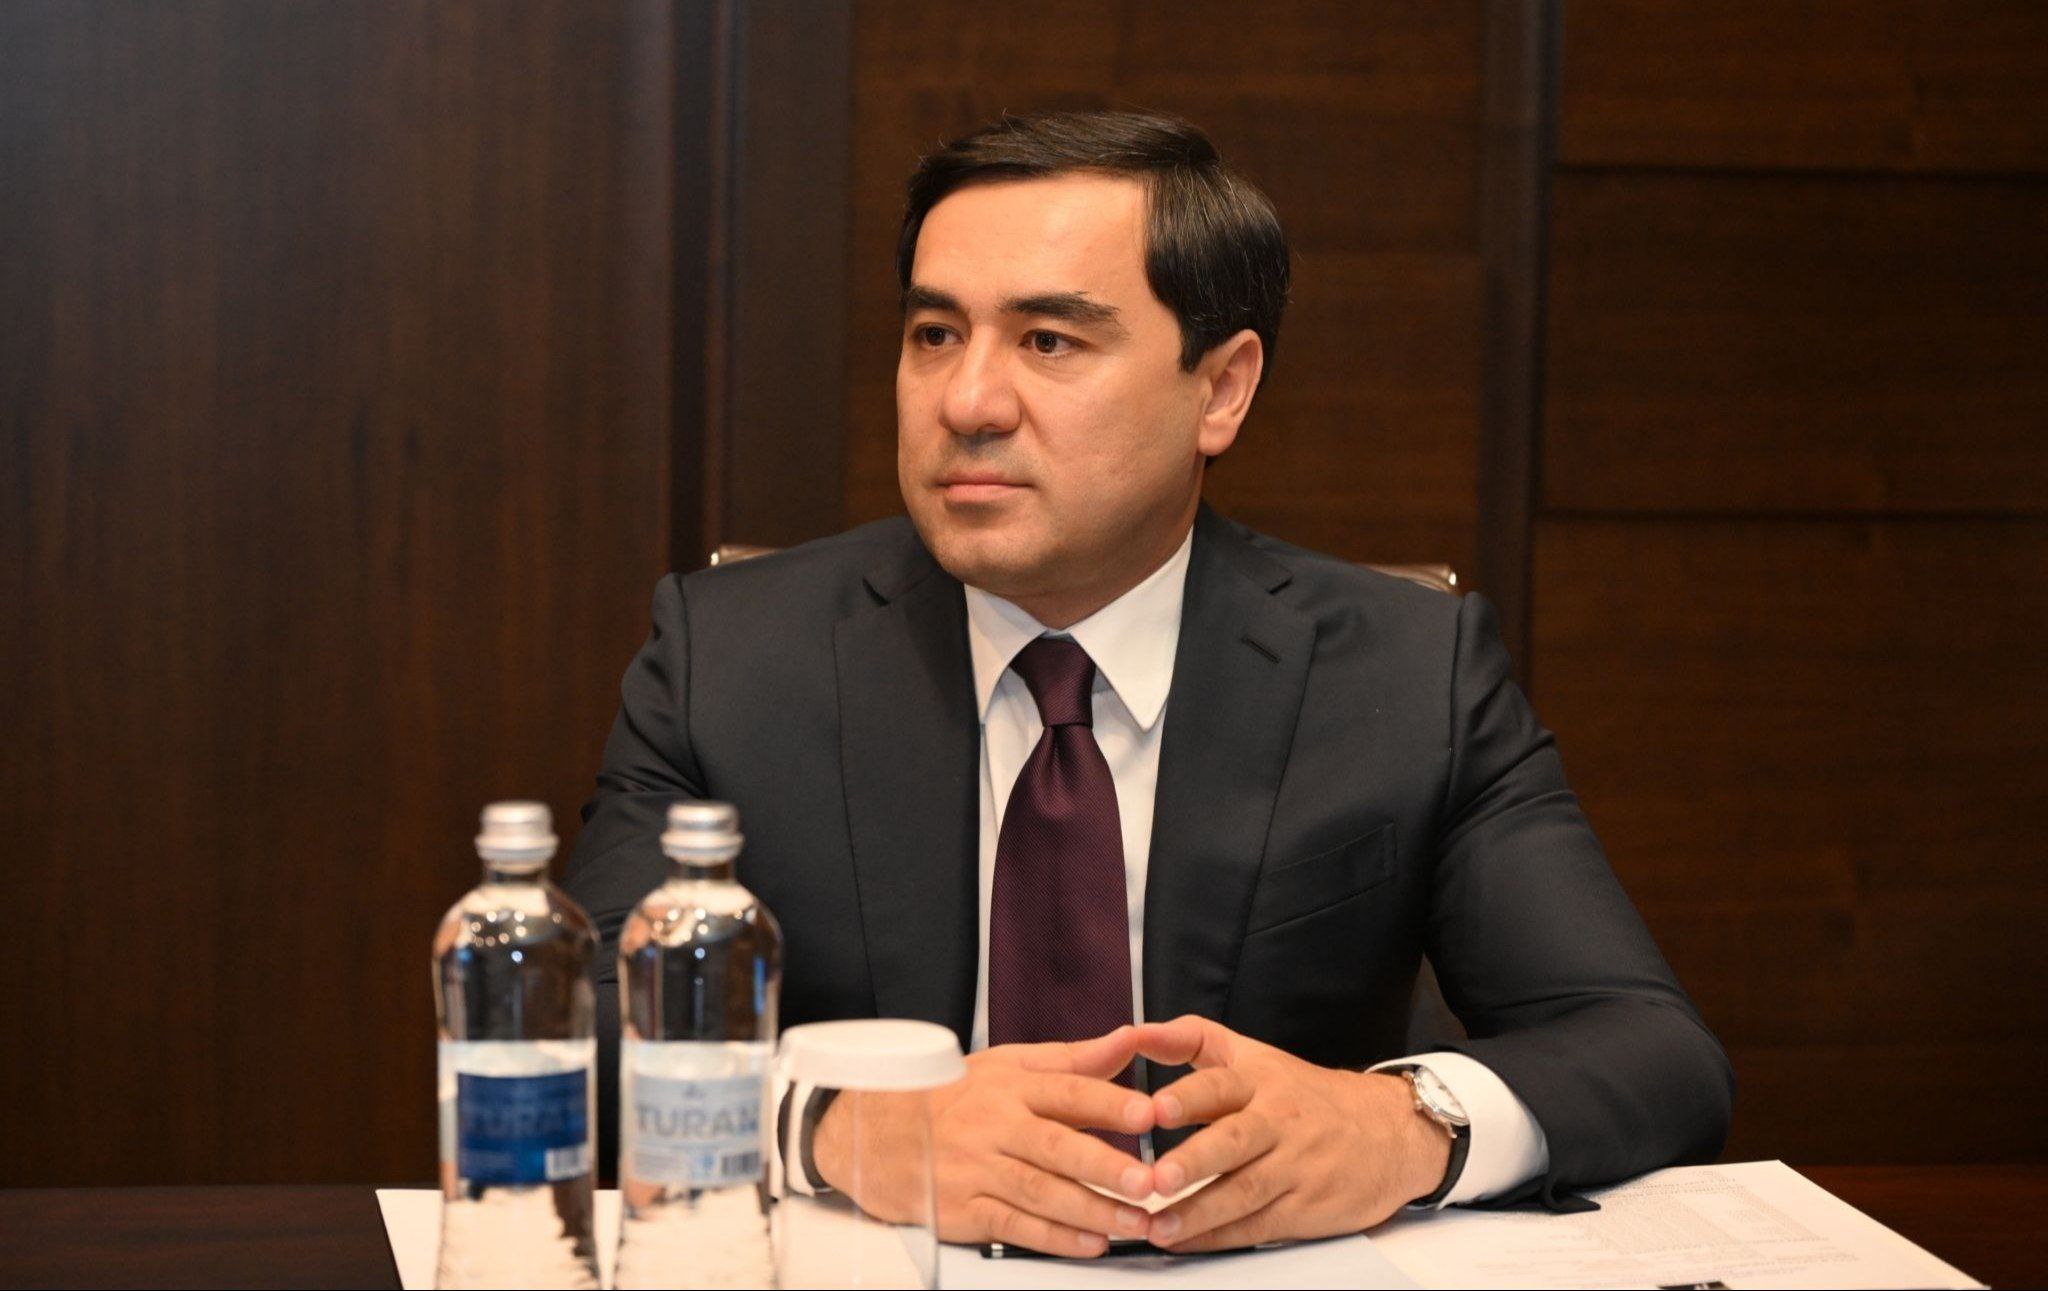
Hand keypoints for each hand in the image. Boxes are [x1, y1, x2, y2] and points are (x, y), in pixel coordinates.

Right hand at [812, 1026, 1157, 1256]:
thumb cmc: (950, 1097)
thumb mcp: (1006, 1065)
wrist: (870, 1134)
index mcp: (1009, 1085)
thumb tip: (1131, 1040)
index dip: (1107, 1102)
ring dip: (1091, 1211)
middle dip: (1104, 1166)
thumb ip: (1072, 1059)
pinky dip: (1054, 1238)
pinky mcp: (962, 1211)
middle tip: (1148, 1181)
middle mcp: (992, 1126)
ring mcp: (975, 1170)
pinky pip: (1014, 1226)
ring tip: (1135, 1221)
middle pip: (1054, 1147)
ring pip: (1040, 1192)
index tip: (1147, 1113)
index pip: (1066, 1090)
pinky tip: (1090, 1243)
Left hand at [1132, 1015, 1450, 1251]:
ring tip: (1159, 1225)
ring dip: (1199, 1212)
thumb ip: (1192, 1039)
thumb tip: (1136, 1033)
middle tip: (1157, 1178)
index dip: (1189, 1096)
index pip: (1222, 1085)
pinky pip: (1257, 1224)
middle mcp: (1278, 1121)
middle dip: (1194, 1160)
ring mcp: (1295, 1167)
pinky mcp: (1306, 1207)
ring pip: (1243, 1191)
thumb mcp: (1255, 1055)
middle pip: (1234, 1141)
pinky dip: (1219, 1237)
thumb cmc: (1306, 1095)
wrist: (1392, 1132)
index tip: (1155, 1108)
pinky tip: (1186, 1242)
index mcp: (1261, 1080)